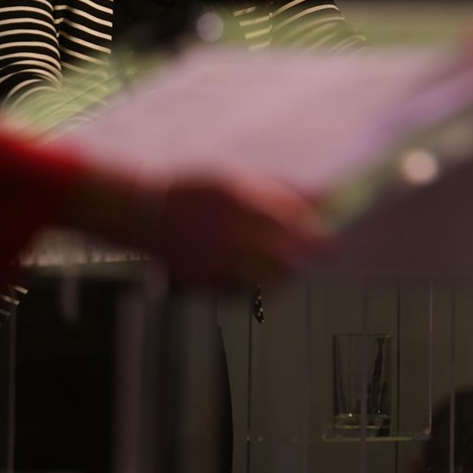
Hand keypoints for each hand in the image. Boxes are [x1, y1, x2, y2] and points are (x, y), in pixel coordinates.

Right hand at [68, 170, 323, 286]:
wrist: (144, 212)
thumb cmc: (195, 191)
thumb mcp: (238, 180)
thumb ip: (281, 192)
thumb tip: (323, 197)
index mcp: (243, 203)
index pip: (296, 227)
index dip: (319, 237)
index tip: (328, 240)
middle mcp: (232, 234)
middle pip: (288, 259)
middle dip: (304, 258)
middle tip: (309, 254)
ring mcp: (218, 262)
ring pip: (270, 281)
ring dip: (284, 273)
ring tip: (283, 263)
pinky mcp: (207, 283)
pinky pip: (246, 292)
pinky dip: (257, 285)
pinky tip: (253, 271)